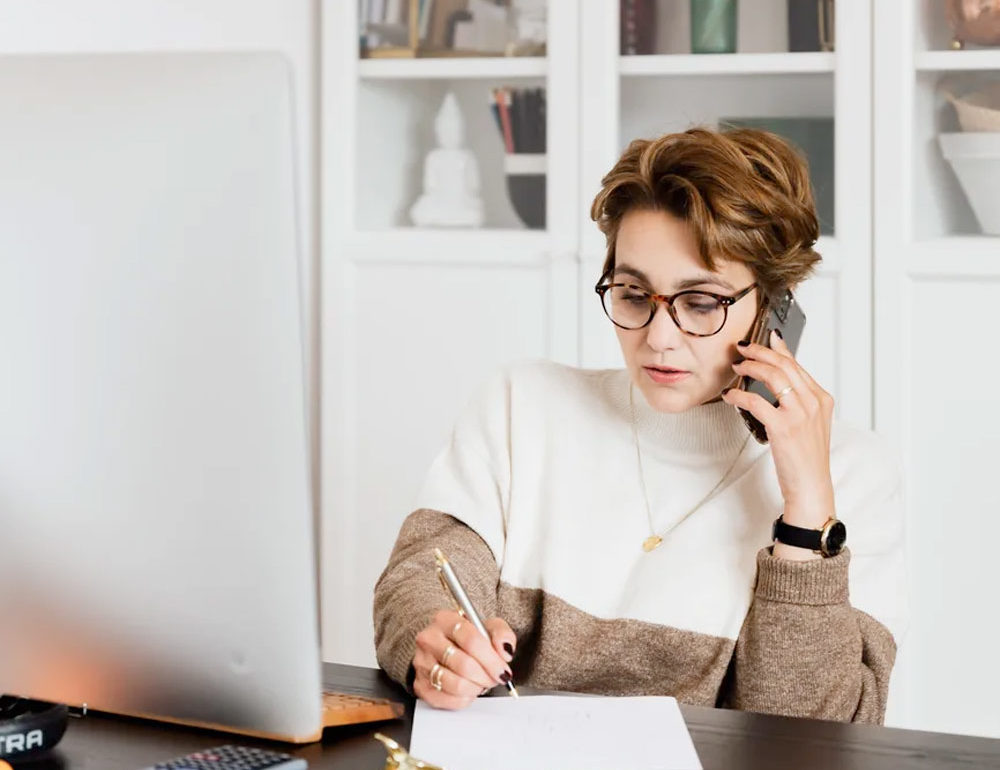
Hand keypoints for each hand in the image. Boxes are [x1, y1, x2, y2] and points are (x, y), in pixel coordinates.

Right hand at [412, 609, 516, 709]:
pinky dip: (463, 699)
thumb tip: (504, 651)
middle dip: (486, 676)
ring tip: (481, 682)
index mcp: (445, 619)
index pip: (471, 640)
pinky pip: (446, 699)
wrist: (447, 648)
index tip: (503, 670)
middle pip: (464, 664)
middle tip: (495, 678)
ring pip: (456, 684)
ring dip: (476, 688)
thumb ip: (502, 634)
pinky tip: (469, 689)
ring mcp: (422, 662)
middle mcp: (429, 639)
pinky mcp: (420, 684)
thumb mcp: (489, 628)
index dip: (491, 660)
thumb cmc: (468, 638)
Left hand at [722, 330, 835, 555]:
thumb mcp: (810, 423)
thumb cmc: (807, 457)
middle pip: (784, 365)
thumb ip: (798, 401)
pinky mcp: (783, 427)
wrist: (811, 485)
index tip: (766, 338)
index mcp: (822, 398)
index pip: (797, 365)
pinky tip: (730, 395)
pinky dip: (740, 394)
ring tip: (737, 366)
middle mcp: (813, 402)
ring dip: (751, 366)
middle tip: (742, 348)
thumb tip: (777, 381)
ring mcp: (800, 414)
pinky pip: (756, 401)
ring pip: (772, 376)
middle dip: (760, 351)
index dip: (779, 349)